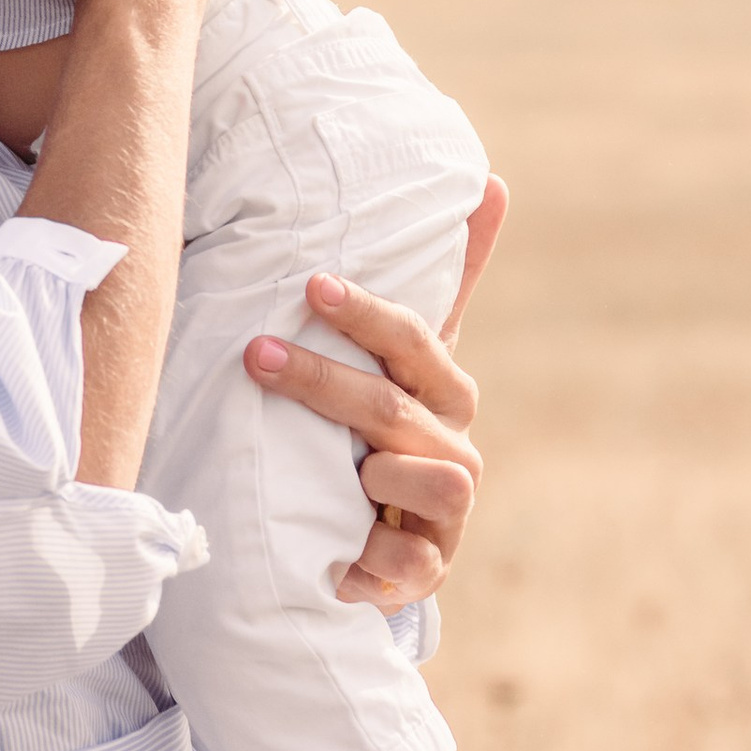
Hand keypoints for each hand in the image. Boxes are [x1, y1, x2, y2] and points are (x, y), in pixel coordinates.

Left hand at [242, 175, 504, 610]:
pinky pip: (402, 562)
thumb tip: (496, 181)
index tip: (311, 282)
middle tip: (254, 353)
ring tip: (334, 477)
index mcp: (447, 390)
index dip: (365, 313)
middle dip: (319, 379)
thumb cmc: (389, 428)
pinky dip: (367, 561)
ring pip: (411, 475)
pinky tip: (337, 563)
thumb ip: (447, 277)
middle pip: (387, 406)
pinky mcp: (426, 570)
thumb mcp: (406, 358)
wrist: (393, 535)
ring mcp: (445, 512)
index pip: (414, 338)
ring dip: (365, 474)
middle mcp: (453, 445)